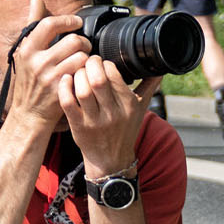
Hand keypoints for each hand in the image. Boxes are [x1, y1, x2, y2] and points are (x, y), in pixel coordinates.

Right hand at [7, 0, 90, 133]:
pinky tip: (83, 75)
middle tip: (84, 47)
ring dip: (87, 58)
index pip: (49, 24)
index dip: (68, 20)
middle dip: (84, 42)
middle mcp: (36, 61)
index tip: (77, 22)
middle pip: (73, 40)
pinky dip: (86, 72)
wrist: (29, 115)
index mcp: (27, 49)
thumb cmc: (29, 82)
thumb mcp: (25, 53)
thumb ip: (33, 26)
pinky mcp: (62, 89)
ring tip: (84, 62)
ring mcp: (50, 76)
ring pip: (81, 56)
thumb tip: (36, 0)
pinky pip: (83, 72)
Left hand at [58, 54, 161, 177]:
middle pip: (98, 80)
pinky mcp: (79, 127)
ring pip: (82, 90)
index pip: (114, 74)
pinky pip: (68, 103)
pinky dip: (64, 88)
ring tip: (78, 73)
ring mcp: (94, 121)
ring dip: (77, 75)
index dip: (104, 63)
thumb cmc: (125, 129)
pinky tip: (66, 81)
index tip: (101, 63)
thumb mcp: (140, 109)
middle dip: (90, 65)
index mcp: (129, 105)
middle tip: (87, 63)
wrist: (111, 160)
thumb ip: (149, 87)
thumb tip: (159, 69)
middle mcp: (113, 114)